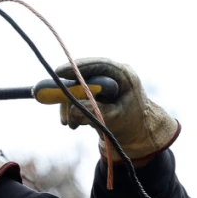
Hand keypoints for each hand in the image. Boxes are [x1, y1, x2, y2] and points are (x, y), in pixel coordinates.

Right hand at [55, 58, 179, 161]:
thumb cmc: (131, 124)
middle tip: (62, 110)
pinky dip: (73, 109)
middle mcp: (111, 74)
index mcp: (122, 74)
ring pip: (77, 87)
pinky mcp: (95, 91)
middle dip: (69, 94)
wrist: (137, 132)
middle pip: (83, 76)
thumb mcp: (114, 119)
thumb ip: (95, 112)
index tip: (58, 72)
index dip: (77, 68)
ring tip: (70, 125)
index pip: (98, 65)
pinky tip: (73, 124)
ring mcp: (102, 82)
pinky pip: (78, 96)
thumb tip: (71, 110)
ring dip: (70, 106)